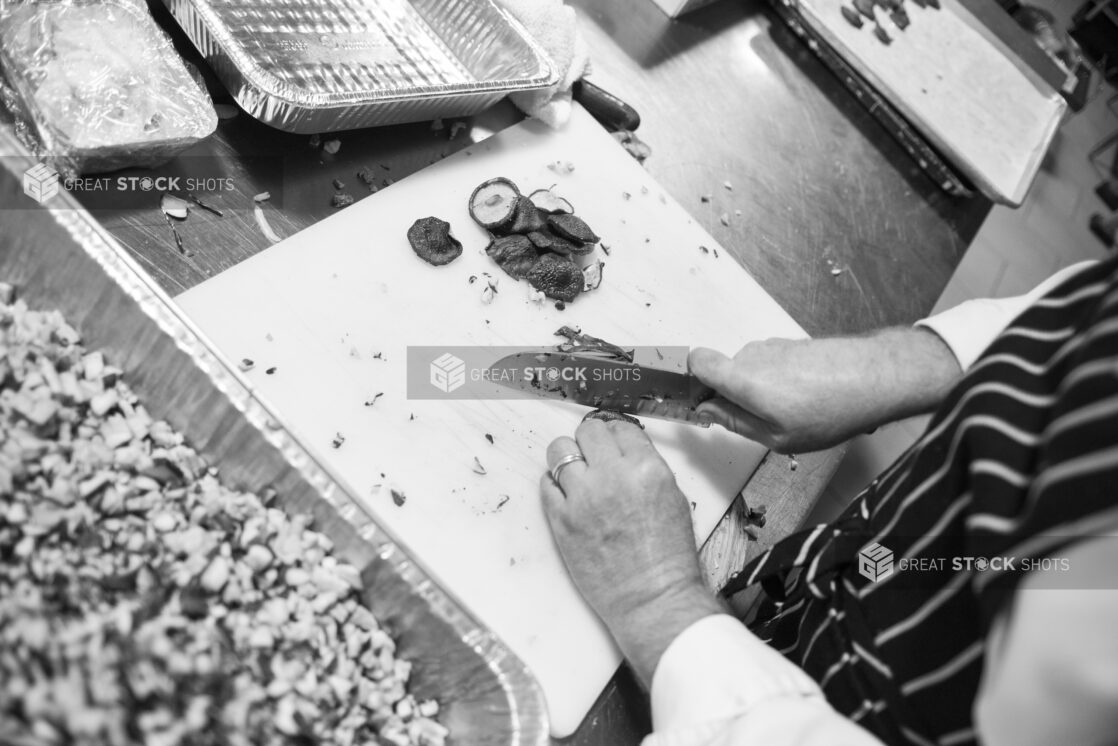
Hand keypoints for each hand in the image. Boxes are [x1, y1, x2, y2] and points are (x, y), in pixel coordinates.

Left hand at [541, 419, 722, 683]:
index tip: (612, 443)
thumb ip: (647, 469)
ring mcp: (582, 497)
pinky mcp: (561, 520)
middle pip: (588, 431)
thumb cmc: (670, 556)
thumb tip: (624, 452)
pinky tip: (567, 494)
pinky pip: (546, 484)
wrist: (652, 599)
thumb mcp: (674, 499)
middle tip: (594, 455)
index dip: (616, 434)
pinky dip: (555, 484)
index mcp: (647, 469)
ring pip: (559, 449)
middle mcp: (613, 476)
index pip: (621, 427)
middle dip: (591, 440)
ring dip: (568, 457)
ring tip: (577, 473)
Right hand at [689, 329, 962, 453]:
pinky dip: (779, 383)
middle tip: (758, 422)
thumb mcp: (778, 436)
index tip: (697, 401)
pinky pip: (770, 366)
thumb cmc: (830, 411)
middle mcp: (751, 355)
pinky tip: (807, 400)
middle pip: (723, 373)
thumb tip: (708, 411)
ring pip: (748, 371)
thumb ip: (736, 422)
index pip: (695, 363)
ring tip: (793, 413)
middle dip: (731, 396)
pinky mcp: (791, 345)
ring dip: (759, 391)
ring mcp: (773, 347)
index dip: (688, 381)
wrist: (876, 377)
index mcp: (742, 378)